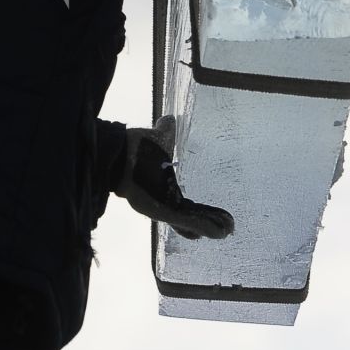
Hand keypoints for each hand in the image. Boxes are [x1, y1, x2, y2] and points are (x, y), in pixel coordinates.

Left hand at [118, 118, 233, 239]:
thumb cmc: (135, 147)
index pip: (188, 206)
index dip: (205, 212)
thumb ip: (165, 131)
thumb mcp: (158, 138)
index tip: (222, 218)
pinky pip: (185, 221)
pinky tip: (219, 230)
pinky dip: (202, 226)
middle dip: (211, 221)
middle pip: (192, 216)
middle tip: (229, 228)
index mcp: (166, 189)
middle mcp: (164, 202)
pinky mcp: (160, 210)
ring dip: (210, 226)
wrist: (119, 152)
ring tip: (228, 230)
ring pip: (191, 221)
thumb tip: (170, 118)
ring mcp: (162, 207)